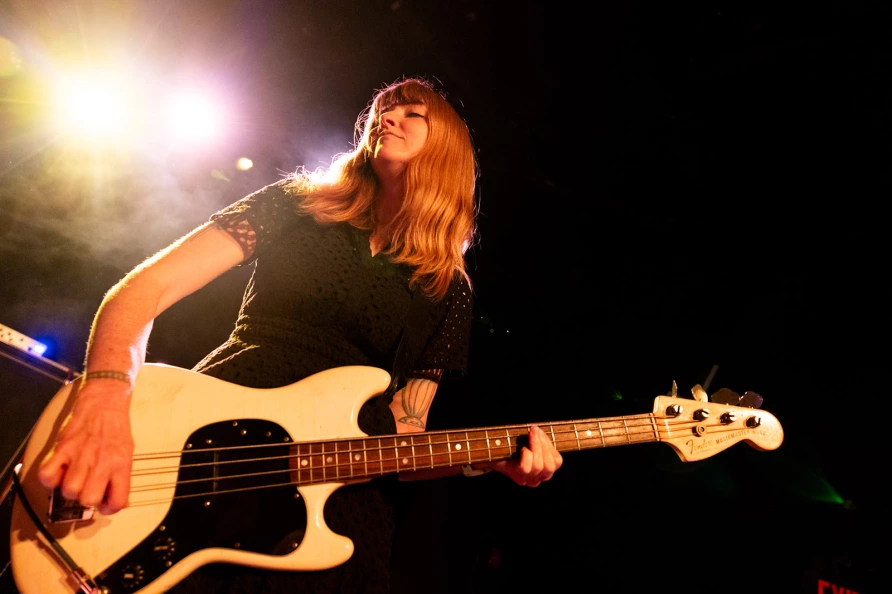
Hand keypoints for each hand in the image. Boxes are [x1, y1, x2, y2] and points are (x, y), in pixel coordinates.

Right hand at [37, 380, 134, 514]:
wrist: (105, 402)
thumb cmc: (116, 429)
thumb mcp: (127, 454)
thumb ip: (120, 477)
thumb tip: (113, 501)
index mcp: (121, 465)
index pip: (117, 502)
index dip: (108, 508)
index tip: (103, 503)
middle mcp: (102, 462)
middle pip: (88, 499)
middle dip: (85, 500)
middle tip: (86, 488)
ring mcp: (81, 454)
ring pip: (68, 490)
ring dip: (68, 489)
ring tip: (73, 478)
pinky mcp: (64, 447)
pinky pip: (48, 474)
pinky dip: (50, 478)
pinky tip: (58, 471)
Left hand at [491, 425, 562, 486]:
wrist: (490, 453)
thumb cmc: (510, 446)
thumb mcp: (528, 441)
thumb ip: (538, 438)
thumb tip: (539, 429)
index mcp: (543, 470)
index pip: (557, 462)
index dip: (550, 445)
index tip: (541, 432)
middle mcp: (537, 478)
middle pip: (549, 466)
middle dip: (543, 445)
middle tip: (534, 430)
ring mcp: (527, 479)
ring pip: (539, 466)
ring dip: (536, 446)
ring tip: (529, 434)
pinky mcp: (517, 477)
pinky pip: (526, 467)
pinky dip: (526, 455)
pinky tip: (521, 449)